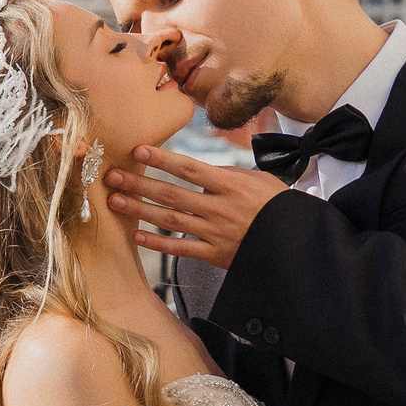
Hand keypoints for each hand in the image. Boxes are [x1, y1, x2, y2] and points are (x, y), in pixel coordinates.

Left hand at [105, 146, 290, 269]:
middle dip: (139, 184)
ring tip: (115, 202)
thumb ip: (227, 174)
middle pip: (172, 194)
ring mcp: (216, 232)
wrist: (294, 241)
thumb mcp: (258, 180)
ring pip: (170, 220)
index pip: (190, 169)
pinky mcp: (214, 254)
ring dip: (140, 210)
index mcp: (232, 185)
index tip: (138, 151)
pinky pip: (180, 249)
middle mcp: (220, 208)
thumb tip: (198, 171)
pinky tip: (137, 236)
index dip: (162, 160)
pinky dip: (158, 244)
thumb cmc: (276, 205)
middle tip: (112, 176)